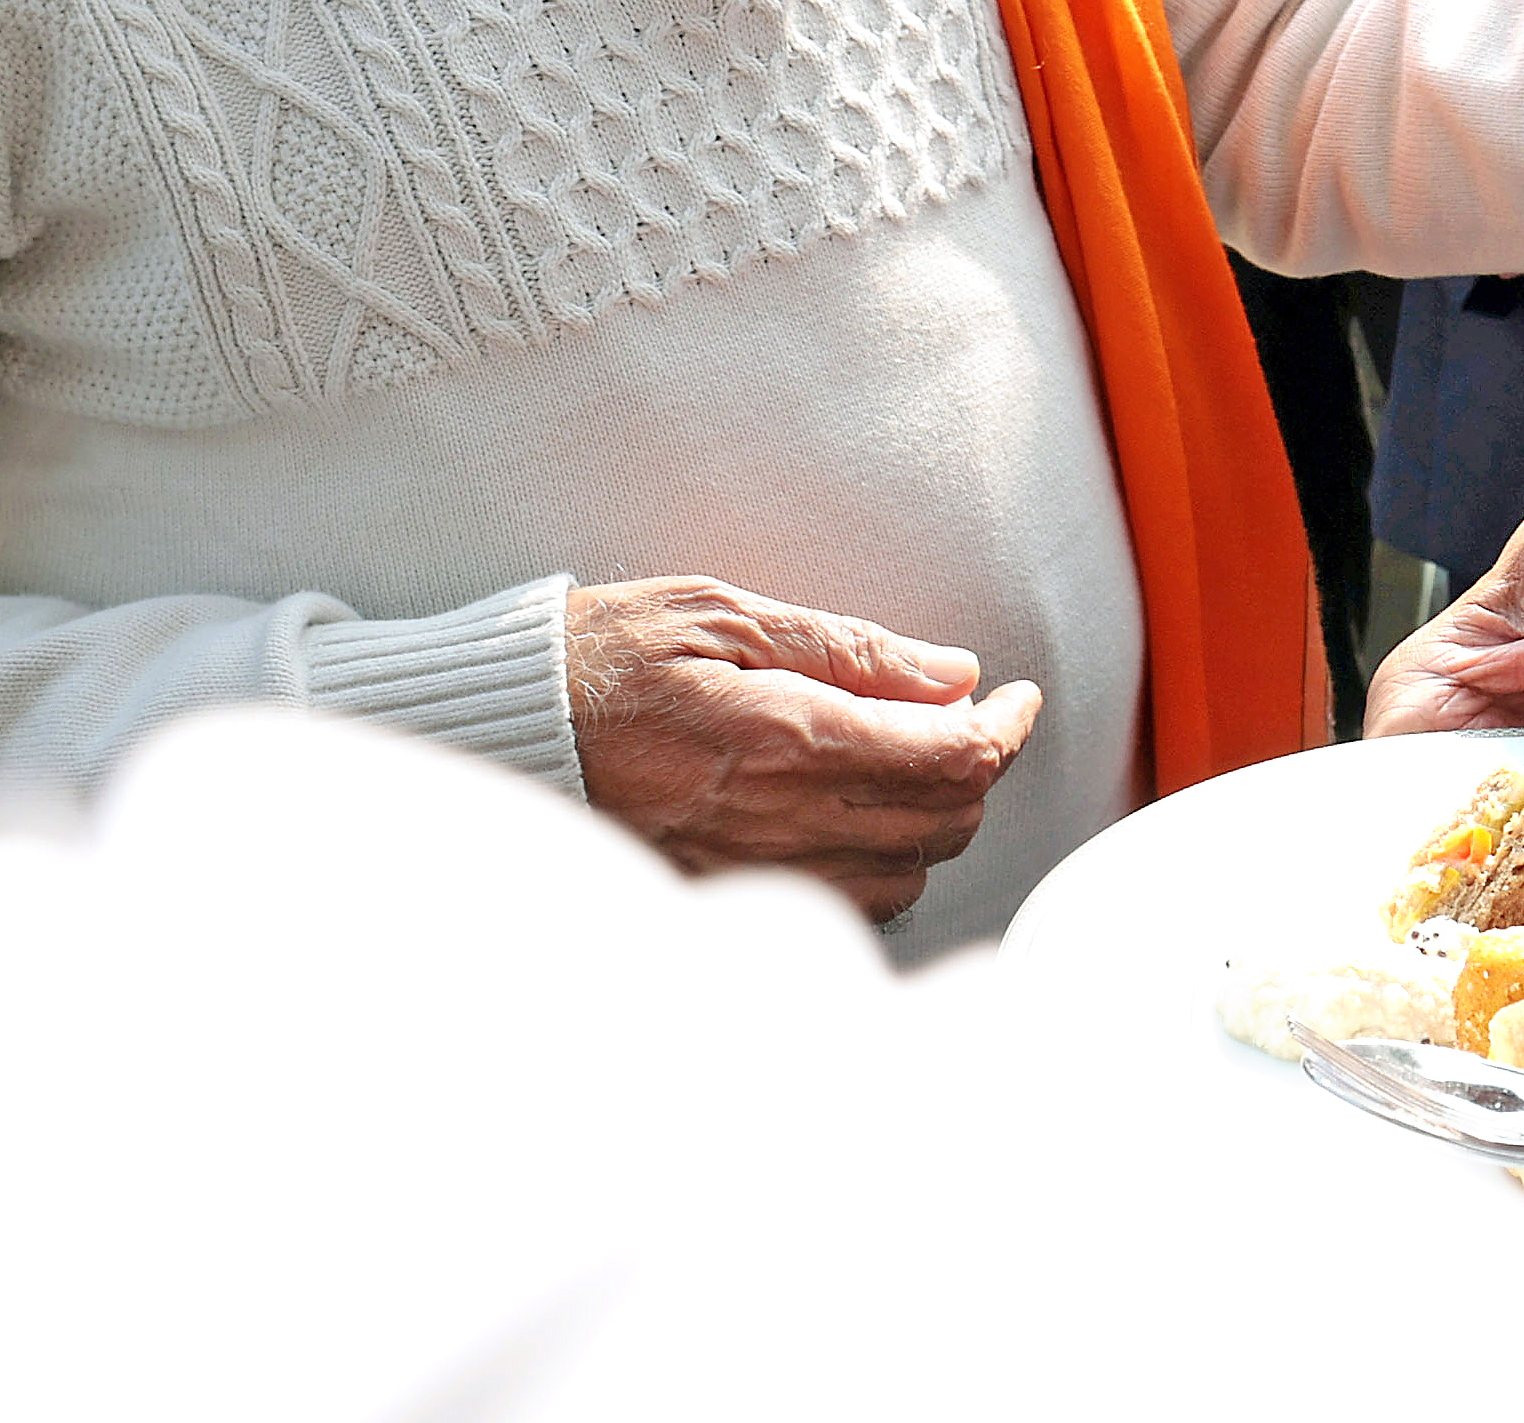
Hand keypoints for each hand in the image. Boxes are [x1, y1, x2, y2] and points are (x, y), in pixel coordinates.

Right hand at [563, 575, 1041, 923]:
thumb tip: (954, 674)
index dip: (1007, 727)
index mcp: (788, 735)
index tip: (1018, 696)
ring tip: (914, 762)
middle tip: (969, 716)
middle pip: (944, 823)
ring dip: (933, 822)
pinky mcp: (727, 903)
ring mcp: (754, 874)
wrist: (506, 732)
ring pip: (906, 877)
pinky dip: (881, 868)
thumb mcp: (729, 613)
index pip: (951, 756)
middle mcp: (781, 820)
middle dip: (979, 768)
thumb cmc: (612, 653)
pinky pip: (845, 910)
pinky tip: (857, 816)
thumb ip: (850, 647)